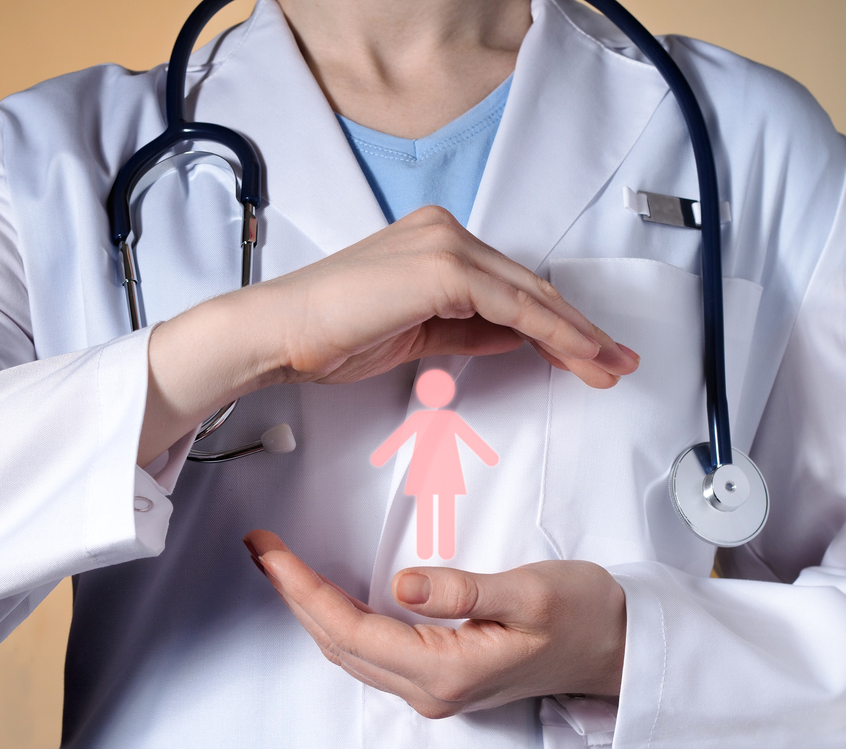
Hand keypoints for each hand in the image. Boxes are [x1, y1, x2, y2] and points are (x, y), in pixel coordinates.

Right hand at [141, 206, 637, 464]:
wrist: (281, 331)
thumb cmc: (329, 335)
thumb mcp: (415, 333)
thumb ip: (467, 329)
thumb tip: (516, 337)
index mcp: (434, 240)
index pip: (508, 283)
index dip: (553, 320)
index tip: (586, 351)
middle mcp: (445, 232)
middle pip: (529, 286)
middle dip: (578, 328)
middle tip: (616, 361)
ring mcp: (446, 246)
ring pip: (532, 295)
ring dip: (577, 334)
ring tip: (609, 367)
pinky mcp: (445, 270)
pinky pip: (515, 308)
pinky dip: (554, 333)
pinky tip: (580, 355)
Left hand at [243, 530, 626, 716]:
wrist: (618, 650)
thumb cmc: (585, 615)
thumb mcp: (533, 593)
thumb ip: (466, 591)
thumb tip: (403, 584)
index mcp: (448, 670)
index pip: (350, 630)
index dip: (302, 590)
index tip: (269, 552)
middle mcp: (430, 690)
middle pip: (337, 644)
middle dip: (292, 596)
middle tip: (259, 548)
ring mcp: (431, 690)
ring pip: (347, 652)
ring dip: (308, 609)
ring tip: (277, 565)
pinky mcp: (437, 678)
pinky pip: (367, 652)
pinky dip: (335, 620)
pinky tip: (322, 595)